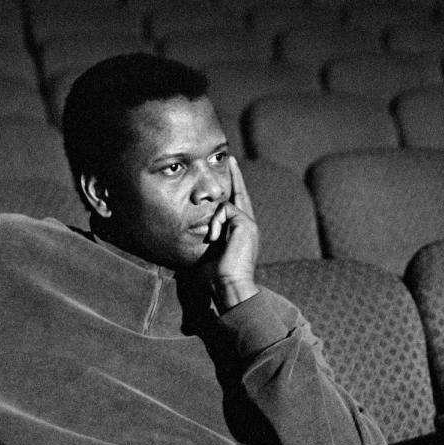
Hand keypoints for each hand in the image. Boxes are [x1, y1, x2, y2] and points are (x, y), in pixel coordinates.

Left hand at [202, 156, 259, 311]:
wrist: (228, 286)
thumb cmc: (214, 277)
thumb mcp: (206, 252)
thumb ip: (205, 237)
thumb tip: (194, 232)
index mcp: (240, 233)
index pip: (236, 204)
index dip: (233, 187)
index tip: (231, 169)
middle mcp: (248, 226)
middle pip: (240, 195)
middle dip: (235, 177)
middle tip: (230, 158)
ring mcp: (249, 225)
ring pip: (226, 205)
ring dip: (213, 220)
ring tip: (212, 239)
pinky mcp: (247, 224)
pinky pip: (226, 211)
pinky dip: (216, 223)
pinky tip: (215, 238)